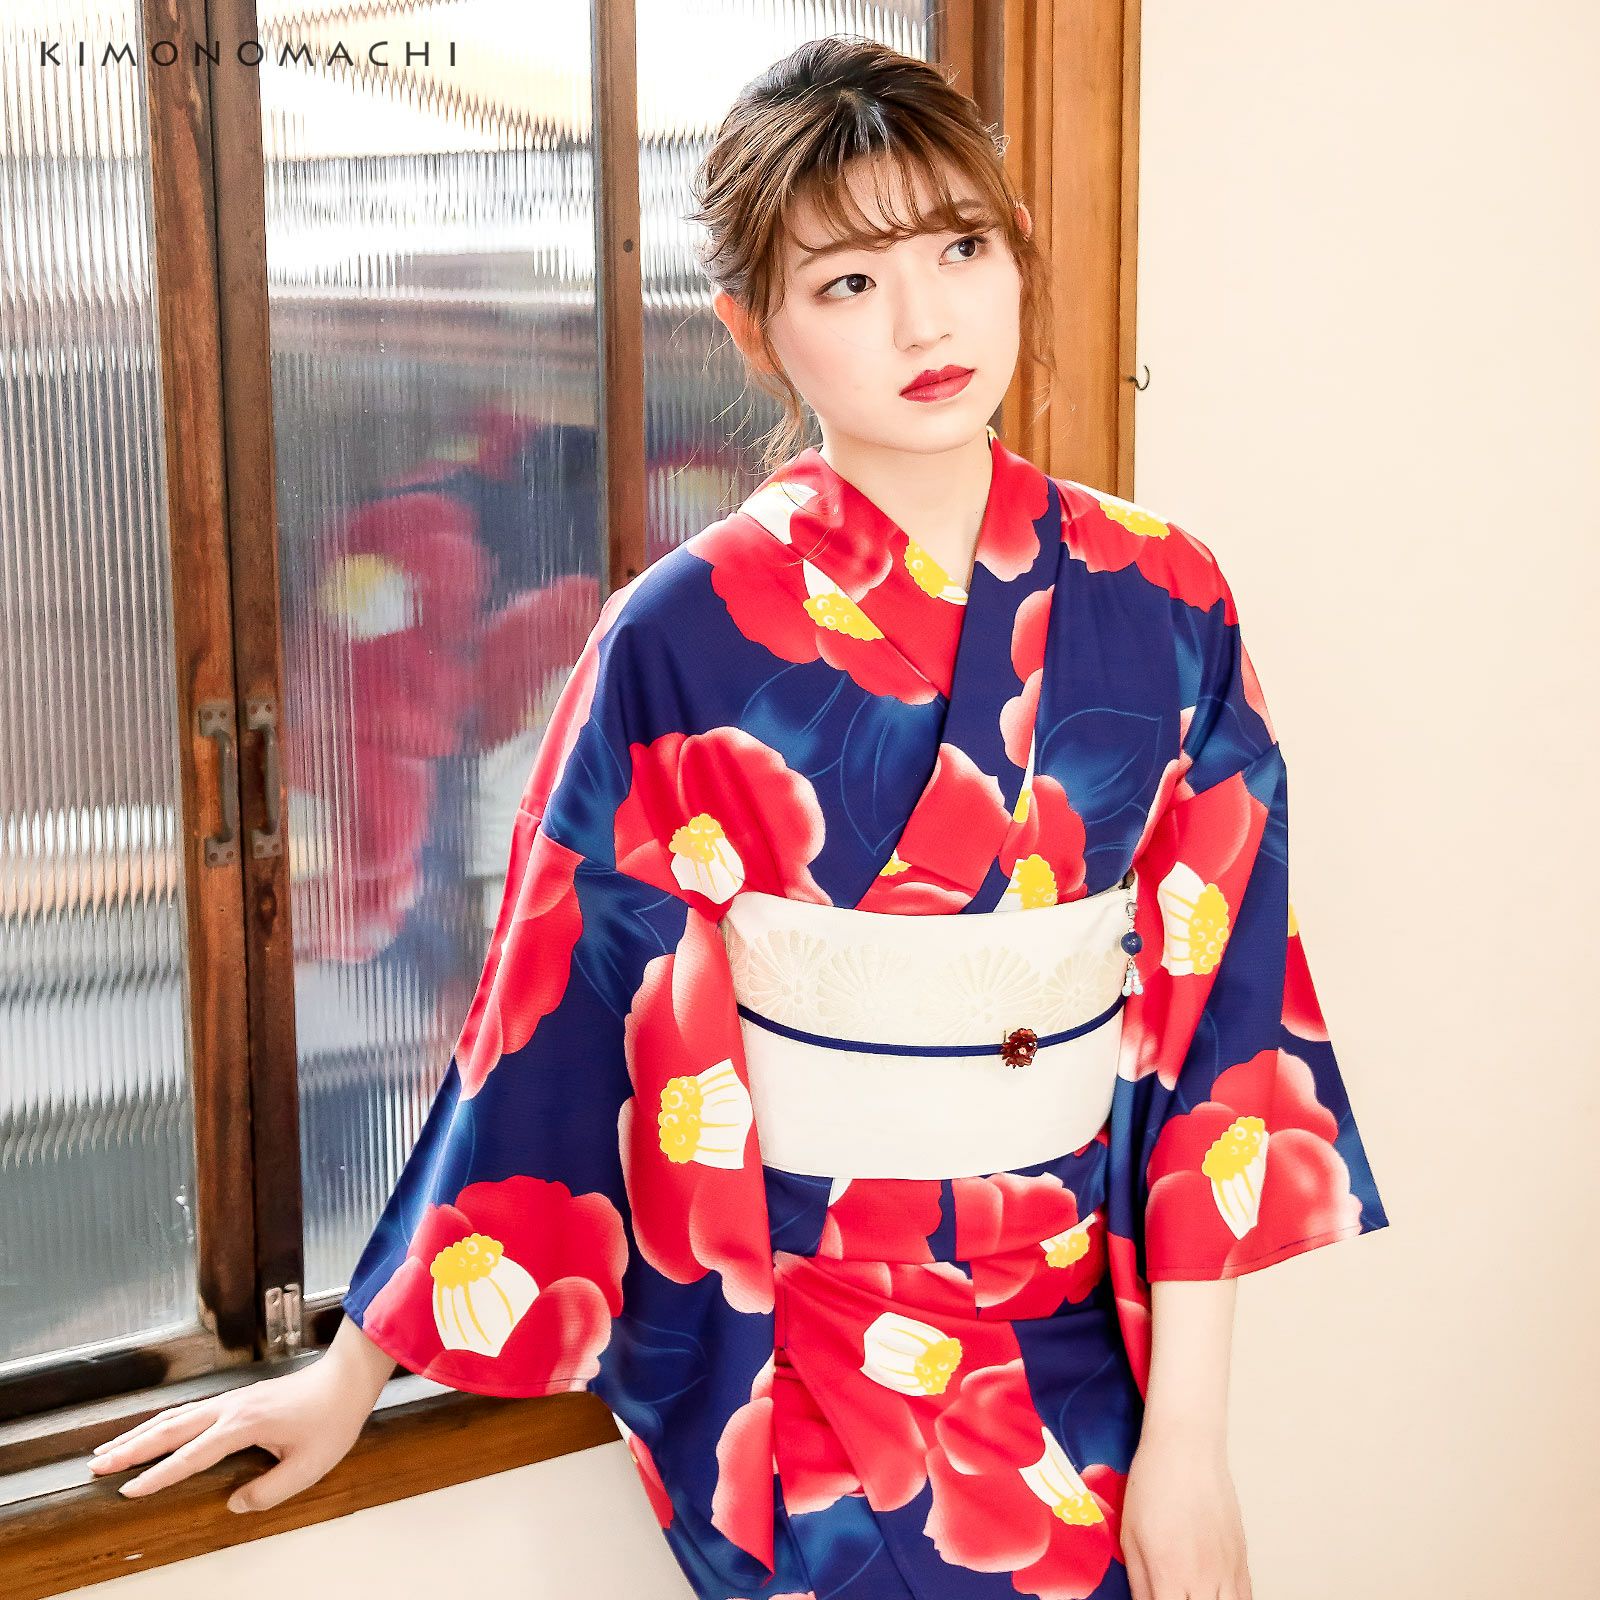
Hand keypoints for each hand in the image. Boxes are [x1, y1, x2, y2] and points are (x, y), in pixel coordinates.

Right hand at [86, 1355, 370, 1514]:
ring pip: (176, 1416)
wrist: (347, 1378)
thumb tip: (234, 1504)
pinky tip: (151, 1432)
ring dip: (140, 1433)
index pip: (191, 1455)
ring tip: (107, 1451)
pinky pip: (190, 1411)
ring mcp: (232, 1400)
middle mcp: (231, 1408)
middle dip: (131, 1449)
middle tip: (96, 1467)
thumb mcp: (308, 1467)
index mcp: (244, 1424)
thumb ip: (269, 1490)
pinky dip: (162, 1423)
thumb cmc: (332, 1420)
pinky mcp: (237, 1399)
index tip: (129, 1491)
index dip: (159, 1475)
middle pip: (170, 1428)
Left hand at [1119, 1428, 1251, 1599]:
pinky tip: (1215, 1595)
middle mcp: (1202, 1579)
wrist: (1186, 1448)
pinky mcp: (1242, 1559)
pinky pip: (1244, 1599)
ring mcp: (1227, 1571)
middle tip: (1173, 1594)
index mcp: (1168, 1575)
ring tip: (1192, 1593)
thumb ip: (1139, 1582)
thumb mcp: (1129, 1535)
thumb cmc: (1153, 1484)